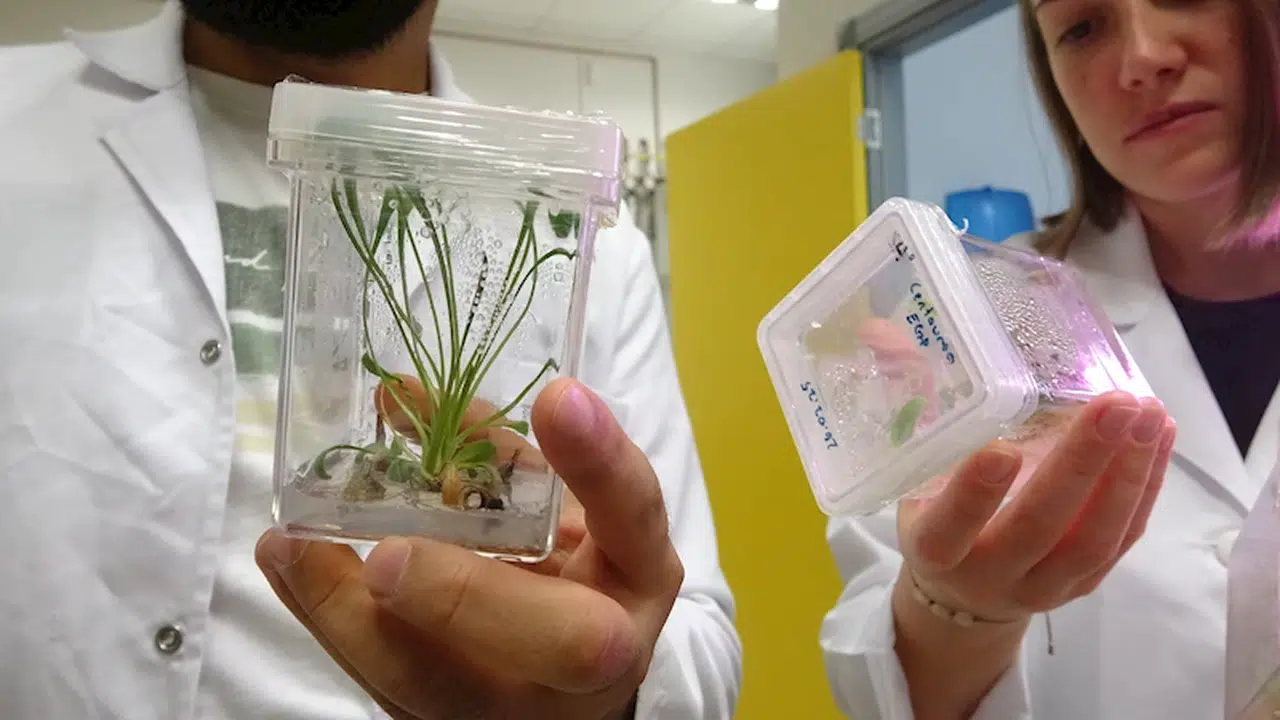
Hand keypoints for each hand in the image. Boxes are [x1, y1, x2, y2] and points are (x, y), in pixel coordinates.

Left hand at [255, 378, 683, 718]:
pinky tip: (288, 566)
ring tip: (292, 547)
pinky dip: (327, 620)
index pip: (637, 518)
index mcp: (638, 577)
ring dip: (357, 616)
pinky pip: (386, 685)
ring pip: (449, 686)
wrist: (569, 678)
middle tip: (387, 554)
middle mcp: (600, 654)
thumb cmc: (574, 572)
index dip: (600, 463)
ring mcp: (525, 704)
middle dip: (468, 595)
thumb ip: (504, 453)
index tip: (556, 398)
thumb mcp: (566, 502)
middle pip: (564, 645)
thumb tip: (401, 394)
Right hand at [897, 391, 1174, 622]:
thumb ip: (931, 441)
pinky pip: (1122, 538)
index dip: (974, 496)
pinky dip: (1145, 486)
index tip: (1001, 450)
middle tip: (1114, 406)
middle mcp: (990, 575)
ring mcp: (1044, 586)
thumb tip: (927, 356)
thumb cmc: (936, 520)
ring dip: (1127, 473)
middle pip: (1038, 528)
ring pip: (1093, 538)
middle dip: (1080, 464)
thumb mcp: (912, 490)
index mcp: (936, 554)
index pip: (950, 530)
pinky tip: (1158, 438)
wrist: (965, 597)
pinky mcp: (1085, 584)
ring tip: (1150, 415)